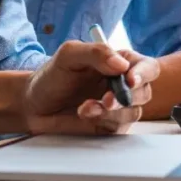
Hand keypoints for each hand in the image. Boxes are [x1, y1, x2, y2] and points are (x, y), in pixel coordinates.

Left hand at [22, 41, 158, 134]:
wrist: (34, 106)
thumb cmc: (52, 77)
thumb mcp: (69, 56)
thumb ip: (96, 53)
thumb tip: (121, 64)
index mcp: (119, 63)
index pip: (146, 67)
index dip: (143, 73)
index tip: (129, 80)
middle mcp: (122, 85)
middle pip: (145, 91)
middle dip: (127, 97)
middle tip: (106, 99)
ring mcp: (118, 107)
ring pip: (132, 112)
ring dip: (111, 111)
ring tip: (85, 107)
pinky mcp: (110, 125)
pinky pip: (119, 127)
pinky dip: (103, 121)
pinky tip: (84, 114)